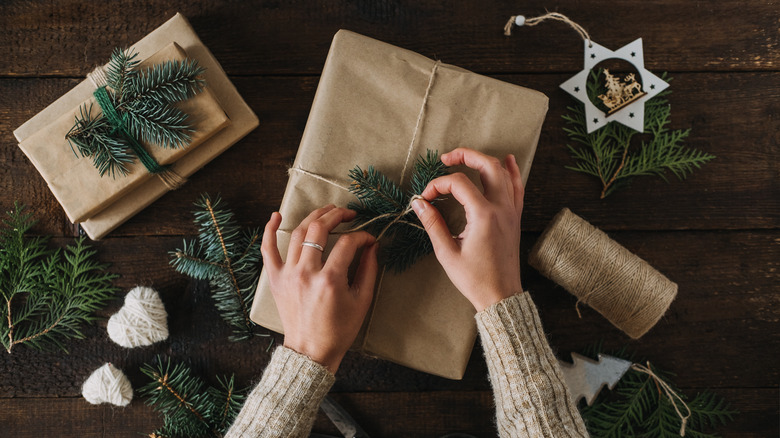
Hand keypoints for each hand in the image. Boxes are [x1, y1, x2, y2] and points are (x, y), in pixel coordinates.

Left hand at [261, 205, 378, 372]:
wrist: (311, 351)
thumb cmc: (339, 330)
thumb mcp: (362, 301)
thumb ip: (369, 270)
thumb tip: (372, 245)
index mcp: (329, 280)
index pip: (348, 243)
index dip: (362, 236)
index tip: (369, 239)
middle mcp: (306, 273)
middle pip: (320, 229)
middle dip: (337, 215)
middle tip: (349, 213)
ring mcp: (288, 274)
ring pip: (298, 233)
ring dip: (314, 216)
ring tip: (327, 210)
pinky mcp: (276, 279)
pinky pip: (268, 250)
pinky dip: (269, 230)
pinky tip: (276, 215)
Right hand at [412, 148, 523, 311]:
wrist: (501, 295)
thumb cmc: (475, 279)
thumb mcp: (447, 253)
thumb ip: (433, 224)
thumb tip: (419, 204)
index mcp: (484, 215)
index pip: (459, 183)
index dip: (438, 185)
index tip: (425, 198)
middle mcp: (501, 208)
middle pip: (487, 165)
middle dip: (465, 156)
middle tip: (446, 158)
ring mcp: (511, 212)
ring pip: (504, 173)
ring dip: (485, 160)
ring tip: (467, 157)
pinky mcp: (515, 218)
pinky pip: (517, 188)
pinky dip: (512, 172)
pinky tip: (509, 160)